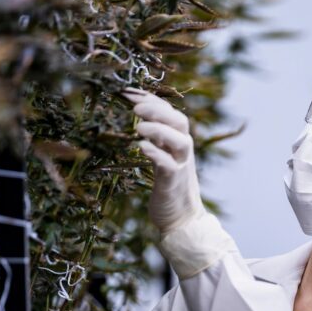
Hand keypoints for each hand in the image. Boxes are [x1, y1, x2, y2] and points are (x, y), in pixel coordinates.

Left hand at [123, 88, 204, 233]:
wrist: (182, 218)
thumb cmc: (168, 185)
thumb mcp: (162, 156)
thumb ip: (156, 138)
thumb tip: (137, 116)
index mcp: (178, 141)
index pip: (169, 112)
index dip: (151, 100)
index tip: (129, 92)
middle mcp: (182, 150)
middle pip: (179, 121)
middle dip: (159, 110)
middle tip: (135, 108)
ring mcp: (181, 166)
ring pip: (180, 141)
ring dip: (160, 130)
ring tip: (139, 127)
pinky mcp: (173, 183)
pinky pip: (169, 165)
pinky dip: (157, 154)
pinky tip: (142, 147)